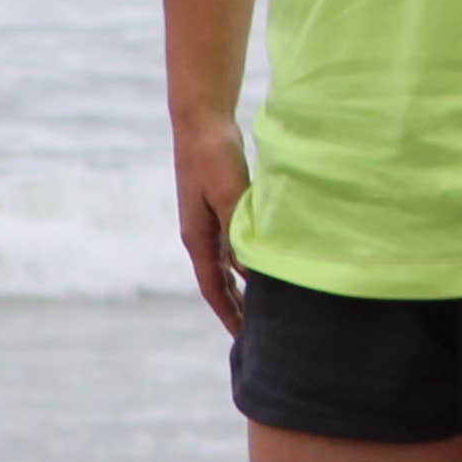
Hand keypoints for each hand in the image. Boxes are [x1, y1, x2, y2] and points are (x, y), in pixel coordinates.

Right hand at [175, 115, 251, 336]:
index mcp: (197, 237)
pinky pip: (234, 247)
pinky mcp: (220, 208)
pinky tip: (263, 267)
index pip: (212, 286)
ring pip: (227, 266)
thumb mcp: (229, 194)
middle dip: (235, 308)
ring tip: (262, 308)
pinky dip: (247, 264)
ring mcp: (209, 222)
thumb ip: (240, 230)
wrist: (201, 122)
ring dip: (242, 288)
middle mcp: (201, 235)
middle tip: (257, 335)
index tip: (244, 338)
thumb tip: (251, 268)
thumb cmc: (213, 156)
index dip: (229, 313)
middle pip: (218, 282)